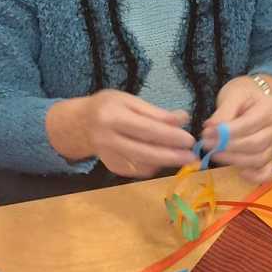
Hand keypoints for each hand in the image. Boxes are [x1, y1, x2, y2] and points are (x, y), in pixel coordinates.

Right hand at [78, 91, 196, 177]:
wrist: (79, 124)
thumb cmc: (108, 107)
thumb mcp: (130, 101)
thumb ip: (156, 112)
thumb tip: (183, 119)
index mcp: (112, 117)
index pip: (146, 130)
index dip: (169, 137)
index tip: (189, 140)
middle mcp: (108, 139)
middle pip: (145, 152)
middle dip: (172, 156)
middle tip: (192, 156)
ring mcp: (108, 156)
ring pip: (143, 165)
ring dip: (165, 162)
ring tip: (181, 155)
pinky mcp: (112, 168)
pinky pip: (139, 170)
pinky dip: (154, 165)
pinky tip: (162, 157)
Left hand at [202, 75, 271, 184]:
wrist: (263, 94)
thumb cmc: (247, 92)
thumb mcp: (233, 94)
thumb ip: (223, 112)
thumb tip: (210, 129)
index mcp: (270, 108)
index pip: (248, 125)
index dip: (226, 132)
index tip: (206, 133)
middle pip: (254, 145)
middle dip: (227, 148)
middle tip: (206, 145)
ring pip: (258, 159)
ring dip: (234, 161)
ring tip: (215, 154)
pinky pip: (267, 170)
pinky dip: (255, 176)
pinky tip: (240, 173)